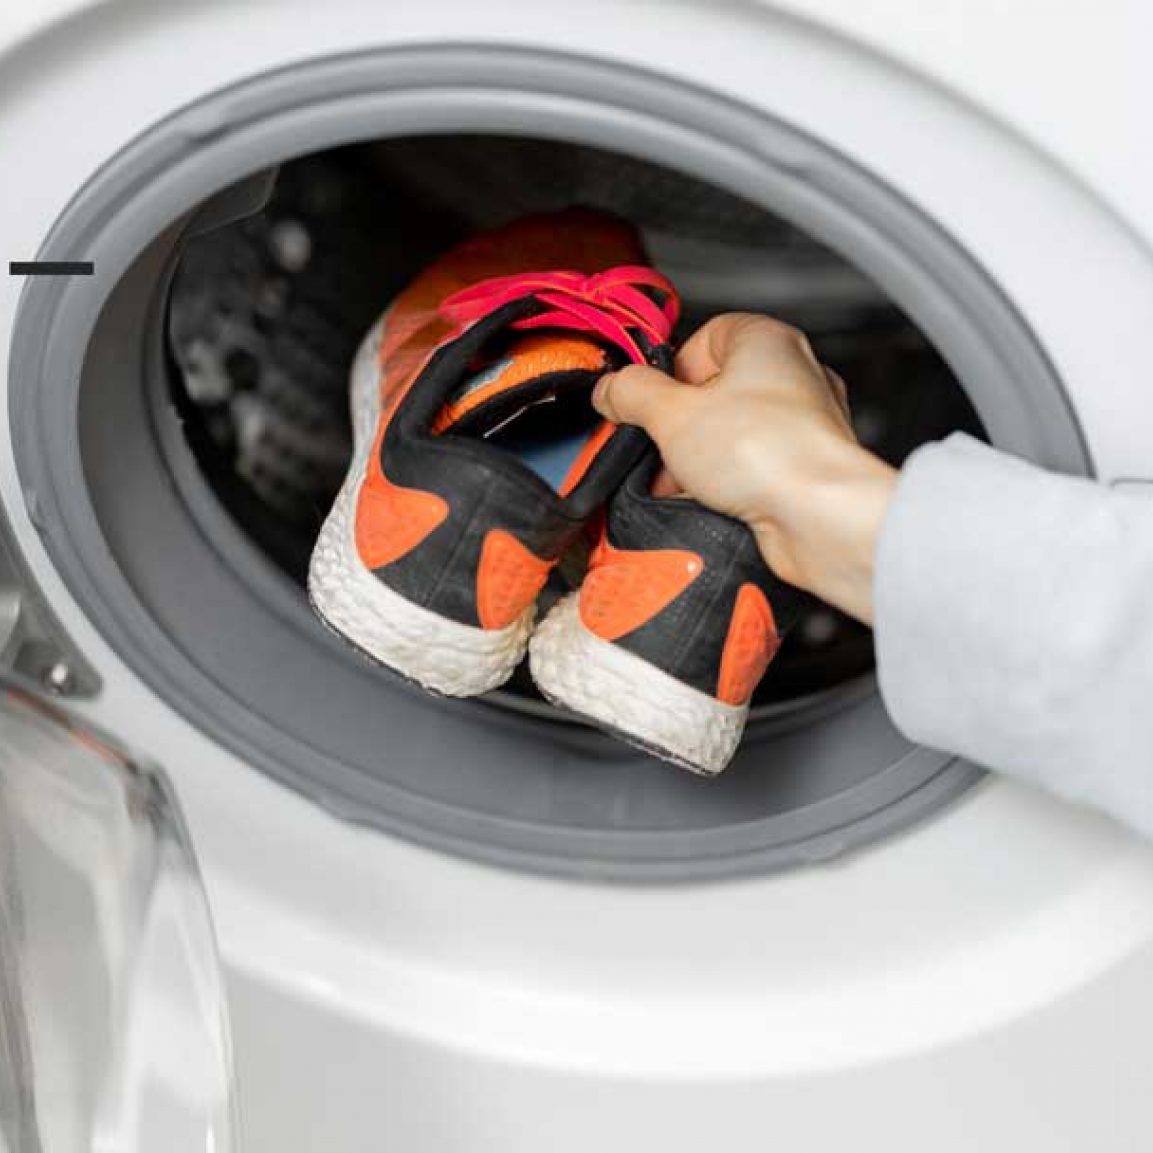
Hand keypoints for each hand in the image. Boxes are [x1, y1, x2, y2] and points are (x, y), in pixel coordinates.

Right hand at [592, 313, 896, 622]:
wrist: (819, 515)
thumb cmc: (769, 453)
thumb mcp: (672, 415)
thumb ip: (633, 394)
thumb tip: (612, 388)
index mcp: (766, 340)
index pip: (701, 338)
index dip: (669, 373)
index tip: (647, 402)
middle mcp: (793, 374)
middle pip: (713, 391)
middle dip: (679, 428)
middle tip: (662, 449)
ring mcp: (803, 422)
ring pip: (731, 433)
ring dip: (699, 461)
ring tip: (687, 483)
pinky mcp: (804, 466)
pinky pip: (752, 467)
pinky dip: (728, 484)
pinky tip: (714, 502)